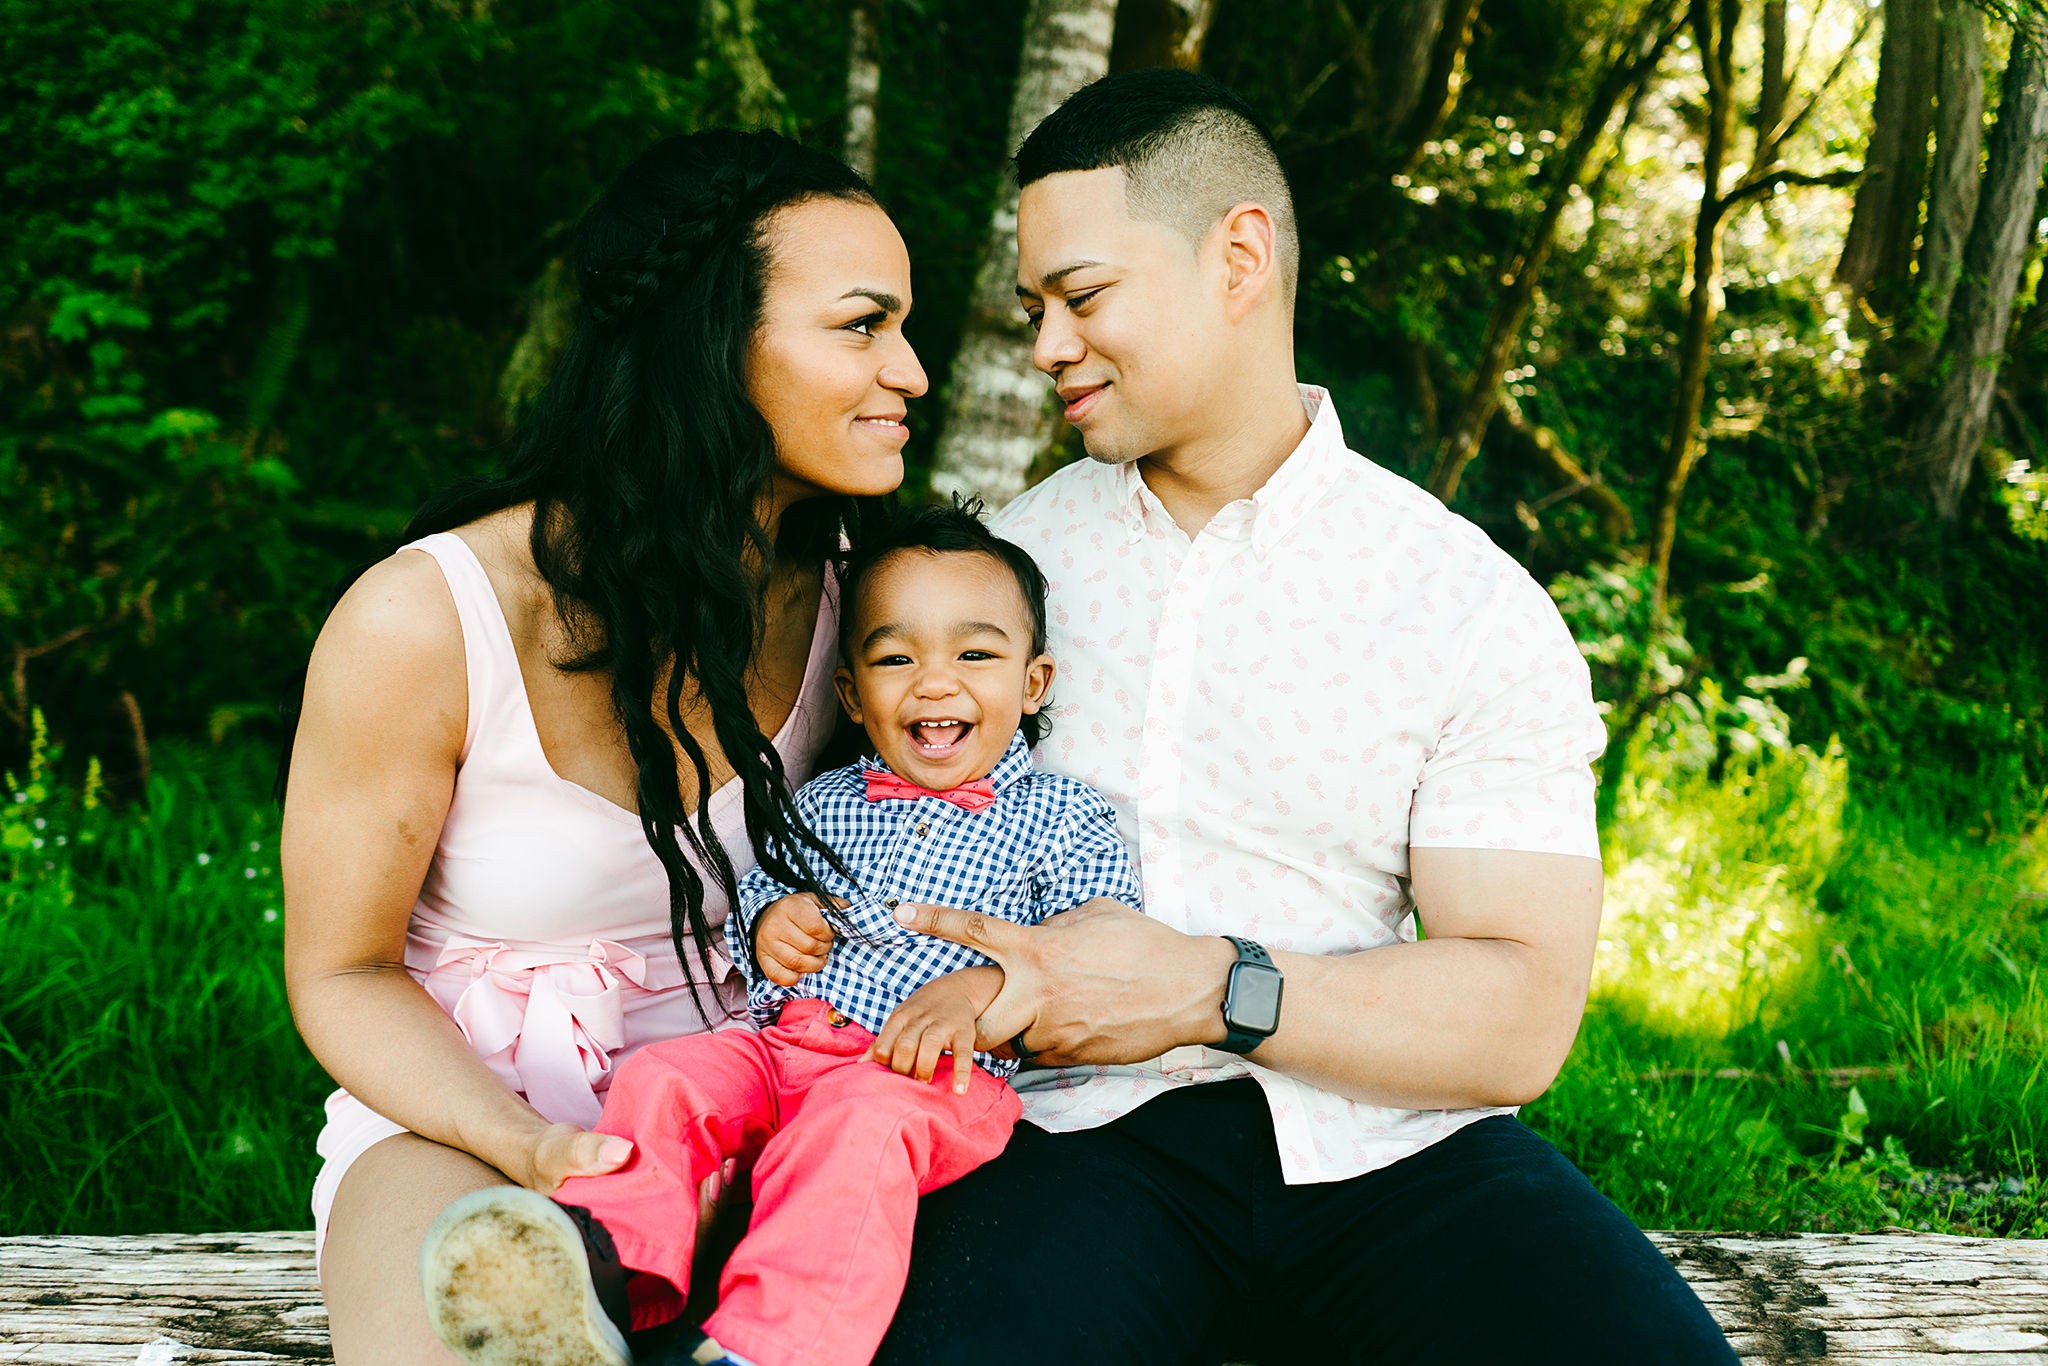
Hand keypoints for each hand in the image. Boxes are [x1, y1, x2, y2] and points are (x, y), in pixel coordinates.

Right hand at [528, 1122, 737, 1244]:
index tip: (705, 1191)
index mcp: (601, 1255)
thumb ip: (582, 1154)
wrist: (551, 1156)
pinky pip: (684, 1217)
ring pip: (688, 1238)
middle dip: (707, 1216)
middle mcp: (626, 1254)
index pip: (652, 1264)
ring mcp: (641, 1236)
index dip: (687, 1237)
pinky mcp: (652, 1218)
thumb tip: (621, 1153)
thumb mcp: (556, 1153)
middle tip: (719, 1175)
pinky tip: (719, 1168)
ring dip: (710, 1205)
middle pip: (680, 1254)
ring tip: (725, 1167)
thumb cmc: (549, 1160)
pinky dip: (703, 1195)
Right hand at [753, 892, 843, 985]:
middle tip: (825, 946)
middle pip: (808, 947)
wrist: (766, 917)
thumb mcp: (814, 900)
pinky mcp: (762, 959)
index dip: (828, 933)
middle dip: (824, 949)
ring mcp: (766, 944)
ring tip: (818, 958)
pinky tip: (801, 970)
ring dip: (814, 965)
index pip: (815, 926)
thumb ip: (833, 905)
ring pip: (796, 963)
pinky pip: (780, 976)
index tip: (829, 933)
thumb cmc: (796, 911)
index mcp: (790, 907)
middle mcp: (775, 925)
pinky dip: (795, 977)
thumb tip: (848, 909)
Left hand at [872, 970, 997, 1094]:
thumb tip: (860, 1065)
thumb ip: (881, 1042)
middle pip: (905, 1046)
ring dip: (925, 1069)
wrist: (956, 989)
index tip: (891, 1077)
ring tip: (924, 1084)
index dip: (884, 1066)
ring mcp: (943, 1024)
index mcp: (900, 1018)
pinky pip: (963, 1053)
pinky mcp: (964, 1031)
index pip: (883, 1046)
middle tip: (908, 1084)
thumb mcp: (899, 1020)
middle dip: (903, 1069)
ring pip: (930, 1045)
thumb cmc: (921, 1012)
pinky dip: (961, 1072)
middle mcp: (920, 1019)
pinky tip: (959, 1090)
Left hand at [891, 898, 1234, 1066]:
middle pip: (976, 1021)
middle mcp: (1038, 992)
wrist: (1191, 991)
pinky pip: (1042, 1054)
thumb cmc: (1147, 944)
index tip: (898, 913)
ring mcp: (1054, 1030)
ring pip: (1010, 1041)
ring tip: (1055, 1013)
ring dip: (1019, 1030)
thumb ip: (1056, 924)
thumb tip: (1037, 932)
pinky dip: (1050, 1041)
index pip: (973, 930)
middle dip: (974, 1022)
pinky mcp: (1073, 1057)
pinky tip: (1081, 1024)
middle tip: (994, 1010)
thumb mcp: (1096, 916)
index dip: (932, 919)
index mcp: (1039, 948)